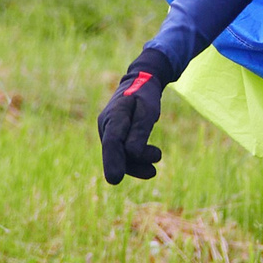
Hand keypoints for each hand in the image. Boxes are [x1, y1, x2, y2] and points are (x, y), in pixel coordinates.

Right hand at [97, 50, 174, 183]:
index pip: (112, 141)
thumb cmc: (145, 95)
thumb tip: (132, 154)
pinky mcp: (115, 138)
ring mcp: (108, 133)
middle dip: (133, 166)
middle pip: (115, 153)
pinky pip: (122, 155)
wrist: (140, 83)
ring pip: (119, 157)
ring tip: (156, 163)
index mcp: (114, 115)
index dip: (112, 161)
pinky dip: (136, 162)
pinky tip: (151, 168)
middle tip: (153, 172)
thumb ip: (140, 131)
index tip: (115, 180)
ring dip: (137, 165)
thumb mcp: (148, 110)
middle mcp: (106, 126)